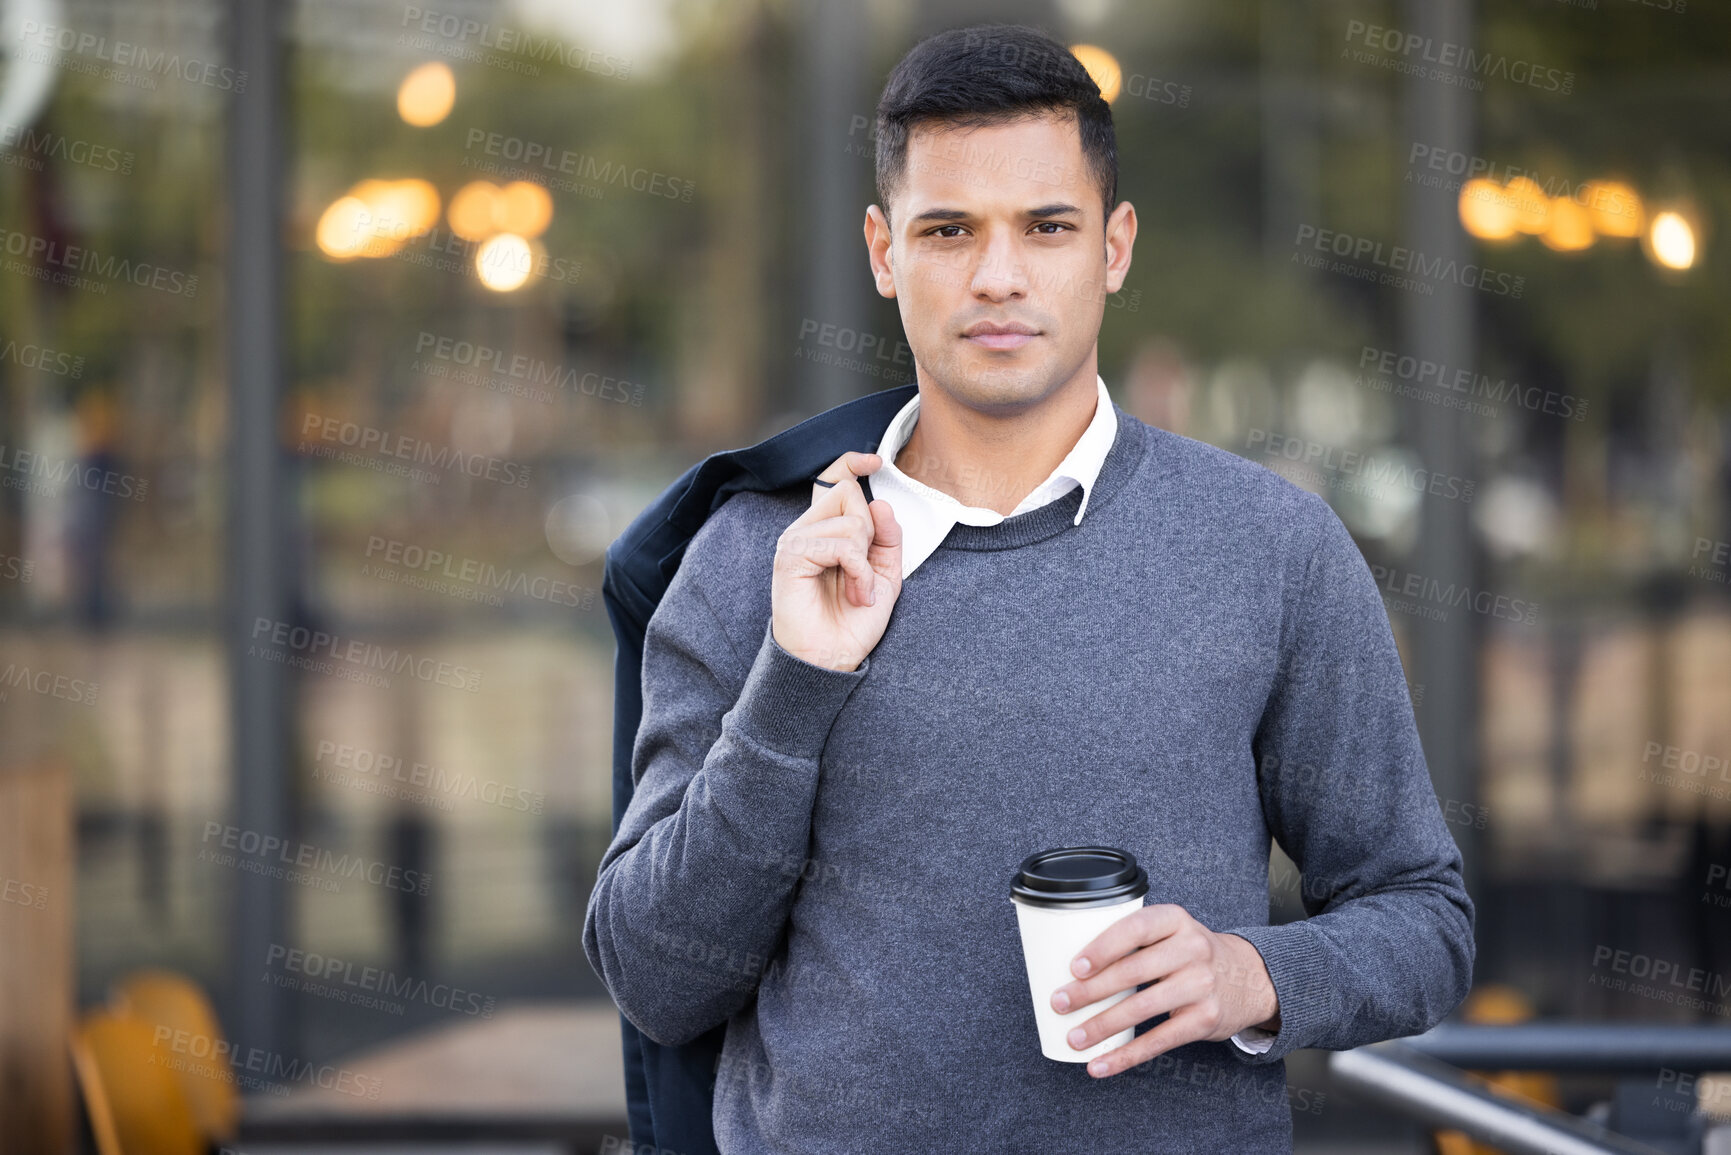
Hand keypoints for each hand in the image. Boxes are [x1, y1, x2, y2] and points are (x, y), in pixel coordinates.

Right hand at [771, 451, 902, 671]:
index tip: (875, 462)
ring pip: (850, 520)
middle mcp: (807, 529)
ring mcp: (795, 540)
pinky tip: (855, 594)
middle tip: (865, 569)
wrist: (832, 658)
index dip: (852, 463)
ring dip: (866, 562)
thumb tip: (881, 503)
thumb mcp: (885, 574)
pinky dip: (859, 571)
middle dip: (871, 531)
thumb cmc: (852, 620)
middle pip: (848, 492)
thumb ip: (888, 538)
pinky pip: (842, 544)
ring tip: (859, 591)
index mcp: (826, 529)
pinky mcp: (790, 556)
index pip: (833, 479)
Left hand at [1049, 904, 1279, 1077]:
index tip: (1075, 967)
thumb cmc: (1191, 954)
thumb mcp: (1172, 932)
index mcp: (1176, 920)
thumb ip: (1135, 940)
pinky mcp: (1204, 1020)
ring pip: (1141, 1009)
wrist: (1248, 979)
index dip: (1103, 947)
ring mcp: (1201, 986)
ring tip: (1074, 1037)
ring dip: (1102, 1026)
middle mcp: (1192, 949)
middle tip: (1059, 1003)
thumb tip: (1073, 968)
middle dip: (1090, 991)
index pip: (1135, 929)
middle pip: (1133, 972)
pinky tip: (1101, 1064)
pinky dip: (1125, 1056)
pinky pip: (1158, 1041)